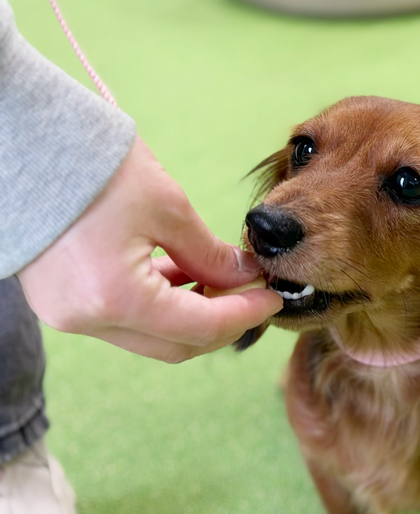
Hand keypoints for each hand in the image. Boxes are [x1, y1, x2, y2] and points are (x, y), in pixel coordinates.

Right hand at [17, 138, 282, 362]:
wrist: (23, 143)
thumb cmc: (93, 165)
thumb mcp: (167, 207)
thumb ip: (211, 254)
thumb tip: (245, 277)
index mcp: (116, 298)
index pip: (202, 327)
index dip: (247, 314)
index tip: (275, 297)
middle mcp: (88, 319)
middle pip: (177, 345)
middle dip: (223, 322)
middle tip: (254, 293)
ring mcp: (69, 316)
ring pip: (152, 337)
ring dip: (193, 315)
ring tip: (223, 279)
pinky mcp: (61, 302)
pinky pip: (125, 320)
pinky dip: (160, 306)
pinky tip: (185, 276)